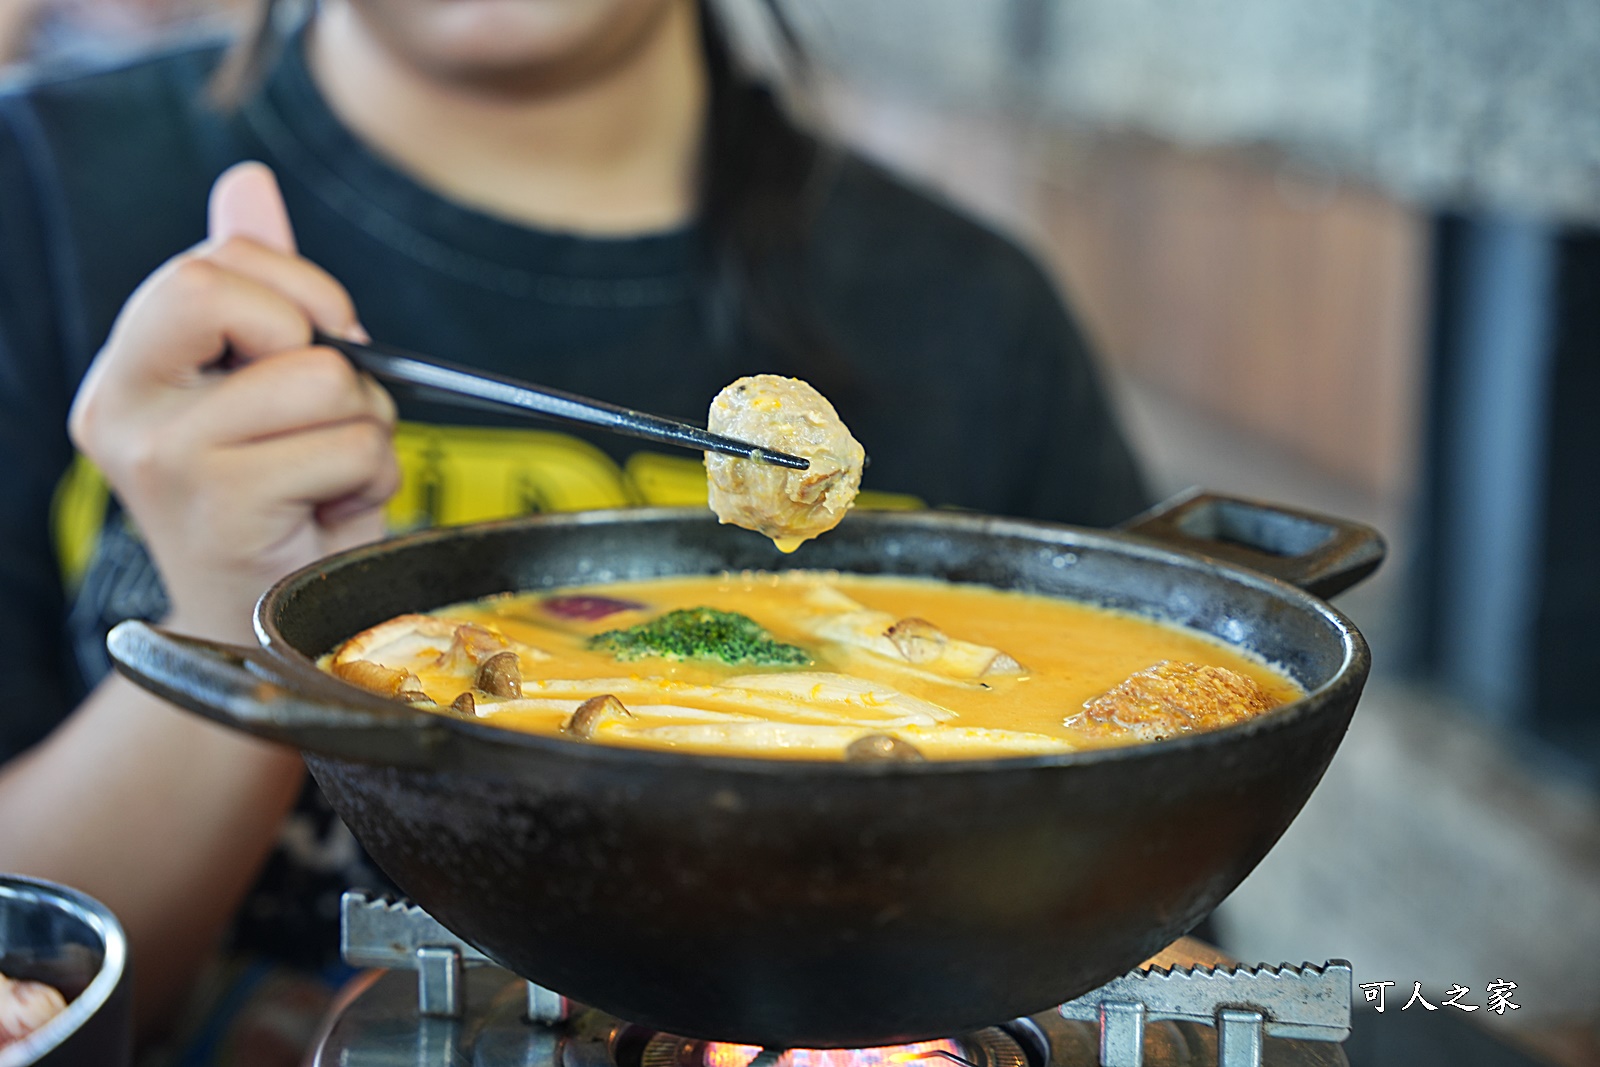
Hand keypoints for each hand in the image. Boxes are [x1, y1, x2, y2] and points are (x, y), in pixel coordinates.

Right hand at [68, 162, 399, 642]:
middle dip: (324, 343)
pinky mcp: (223, 508)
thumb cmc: (273, 501)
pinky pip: (350, 447)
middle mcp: (124, 410)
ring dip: (364, 429)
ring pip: (325, 381)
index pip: (206, 265)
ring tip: (329, 477)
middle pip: (240, 299)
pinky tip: (331, 516)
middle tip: (329, 408)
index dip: (294, 286)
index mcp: (128, 370)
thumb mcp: (256, 386)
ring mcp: (167, 461)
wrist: (257, 628)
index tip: (324, 336)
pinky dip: (371, 480)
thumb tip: (247, 182)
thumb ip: (249, 284)